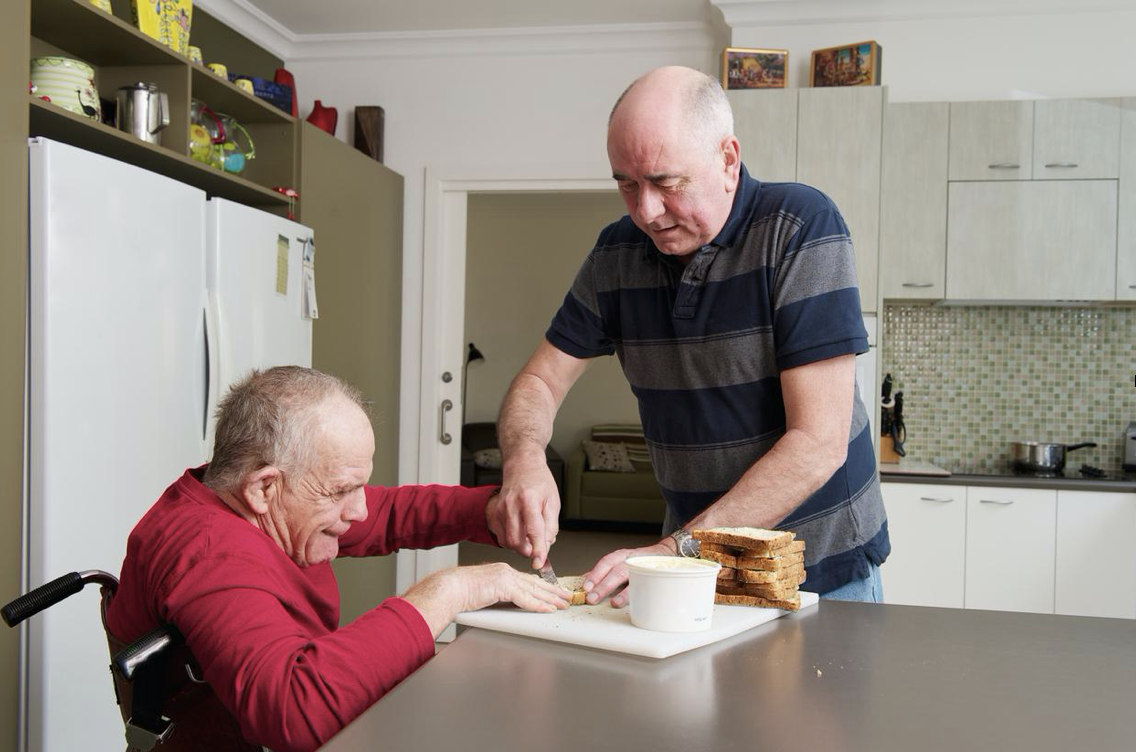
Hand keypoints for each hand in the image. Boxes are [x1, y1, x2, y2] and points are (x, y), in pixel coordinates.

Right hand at [403, 563, 569, 638]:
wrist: (447, 588)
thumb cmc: (458, 592)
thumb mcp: (483, 591)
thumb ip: (497, 594)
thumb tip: (507, 604)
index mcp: (502, 571)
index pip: (528, 579)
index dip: (544, 585)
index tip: (555, 591)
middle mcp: (506, 571)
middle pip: (536, 582)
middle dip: (554, 591)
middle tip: (567, 597)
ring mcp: (505, 577)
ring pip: (534, 590)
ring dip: (551, 598)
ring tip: (563, 604)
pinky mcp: (502, 586)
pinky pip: (525, 598)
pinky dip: (538, 605)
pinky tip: (548, 609)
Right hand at [487, 458, 560, 568]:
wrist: (522, 467)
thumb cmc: (539, 482)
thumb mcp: (553, 502)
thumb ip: (550, 526)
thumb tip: (546, 546)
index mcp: (529, 500)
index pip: (534, 530)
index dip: (538, 549)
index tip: (539, 563)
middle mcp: (511, 505)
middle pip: (516, 540)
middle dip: (528, 551)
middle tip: (538, 548)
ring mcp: (500, 509)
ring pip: (508, 541)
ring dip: (521, 546)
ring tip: (530, 536)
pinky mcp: (494, 514)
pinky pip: (502, 537)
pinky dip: (513, 541)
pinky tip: (521, 532)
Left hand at [582, 540, 674, 607]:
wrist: (665, 554)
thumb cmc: (638, 562)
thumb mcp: (620, 562)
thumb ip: (603, 572)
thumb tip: (584, 580)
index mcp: (621, 556)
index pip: (606, 563)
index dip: (595, 574)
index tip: (586, 586)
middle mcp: (632, 560)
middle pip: (617, 571)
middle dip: (604, 586)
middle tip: (592, 598)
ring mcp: (645, 568)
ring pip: (634, 579)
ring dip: (623, 593)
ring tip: (614, 603)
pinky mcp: (656, 576)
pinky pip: (649, 585)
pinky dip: (642, 594)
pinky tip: (637, 603)